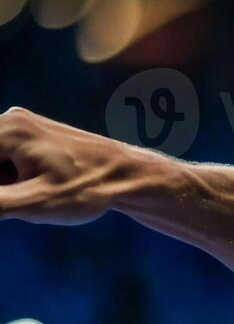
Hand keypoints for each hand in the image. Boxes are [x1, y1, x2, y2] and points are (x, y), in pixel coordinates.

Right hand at [0, 107, 165, 225]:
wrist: (130, 175)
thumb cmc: (88, 189)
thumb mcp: (35, 204)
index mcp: (6, 130)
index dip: (1, 191)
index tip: (15, 199)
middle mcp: (9, 119)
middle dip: (3, 187)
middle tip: (27, 198)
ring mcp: (20, 124)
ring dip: (5, 185)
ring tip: (38, 192)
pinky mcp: (30, 134)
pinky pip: (5, 159)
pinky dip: (11, 179)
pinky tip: (39, 187)